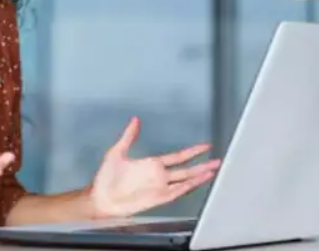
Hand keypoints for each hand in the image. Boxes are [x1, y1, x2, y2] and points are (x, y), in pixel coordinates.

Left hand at [89, 116, 219, 218]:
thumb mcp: (117, 152)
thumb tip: (134, 120)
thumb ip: (128, 136)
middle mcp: (159, 176)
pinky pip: (177, 192)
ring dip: (200, 175)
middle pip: (186, 169)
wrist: (101, 197)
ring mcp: (160, 187)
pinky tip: (199, 182)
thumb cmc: (106, 178)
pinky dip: (189, 187)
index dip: (192, 151)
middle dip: (202, 164)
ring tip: (214, 169)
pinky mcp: (158, 198)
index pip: (177, 156)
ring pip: (185, 180)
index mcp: (152, 164)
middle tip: (217, 159)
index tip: (205, 146)